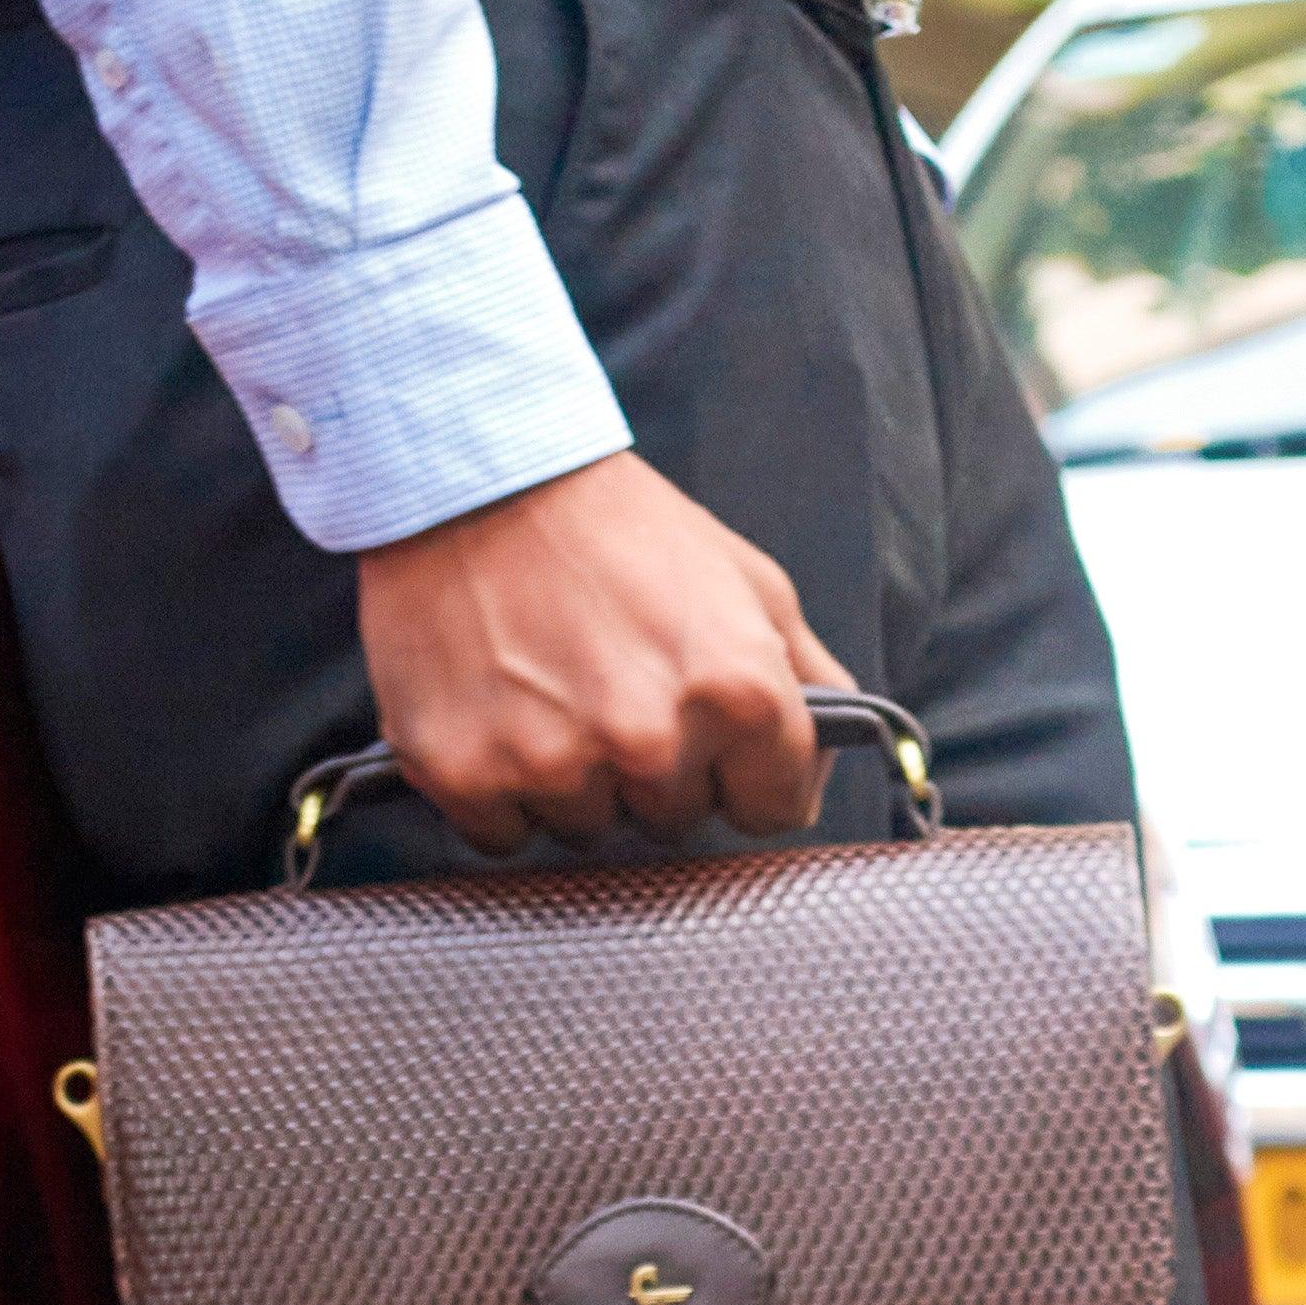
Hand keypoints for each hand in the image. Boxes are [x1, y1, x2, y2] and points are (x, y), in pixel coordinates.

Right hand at [355, 451, 852, 850]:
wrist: (472, 472)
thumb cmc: (619, 524)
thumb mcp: (744, 579)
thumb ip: (806, 670)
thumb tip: (840, 740)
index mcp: (738, 693)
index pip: (772, 810)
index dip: (744, 774)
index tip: (714, 743)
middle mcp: (650, 740)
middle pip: (675, 821)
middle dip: (655, 772)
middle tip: (613, 688)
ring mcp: (554, 764)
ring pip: (588, 829)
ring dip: (576, 781)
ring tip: (549, 689)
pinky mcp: (465, 775)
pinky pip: (504, 832)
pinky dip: (497, 789)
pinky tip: (495, 712)